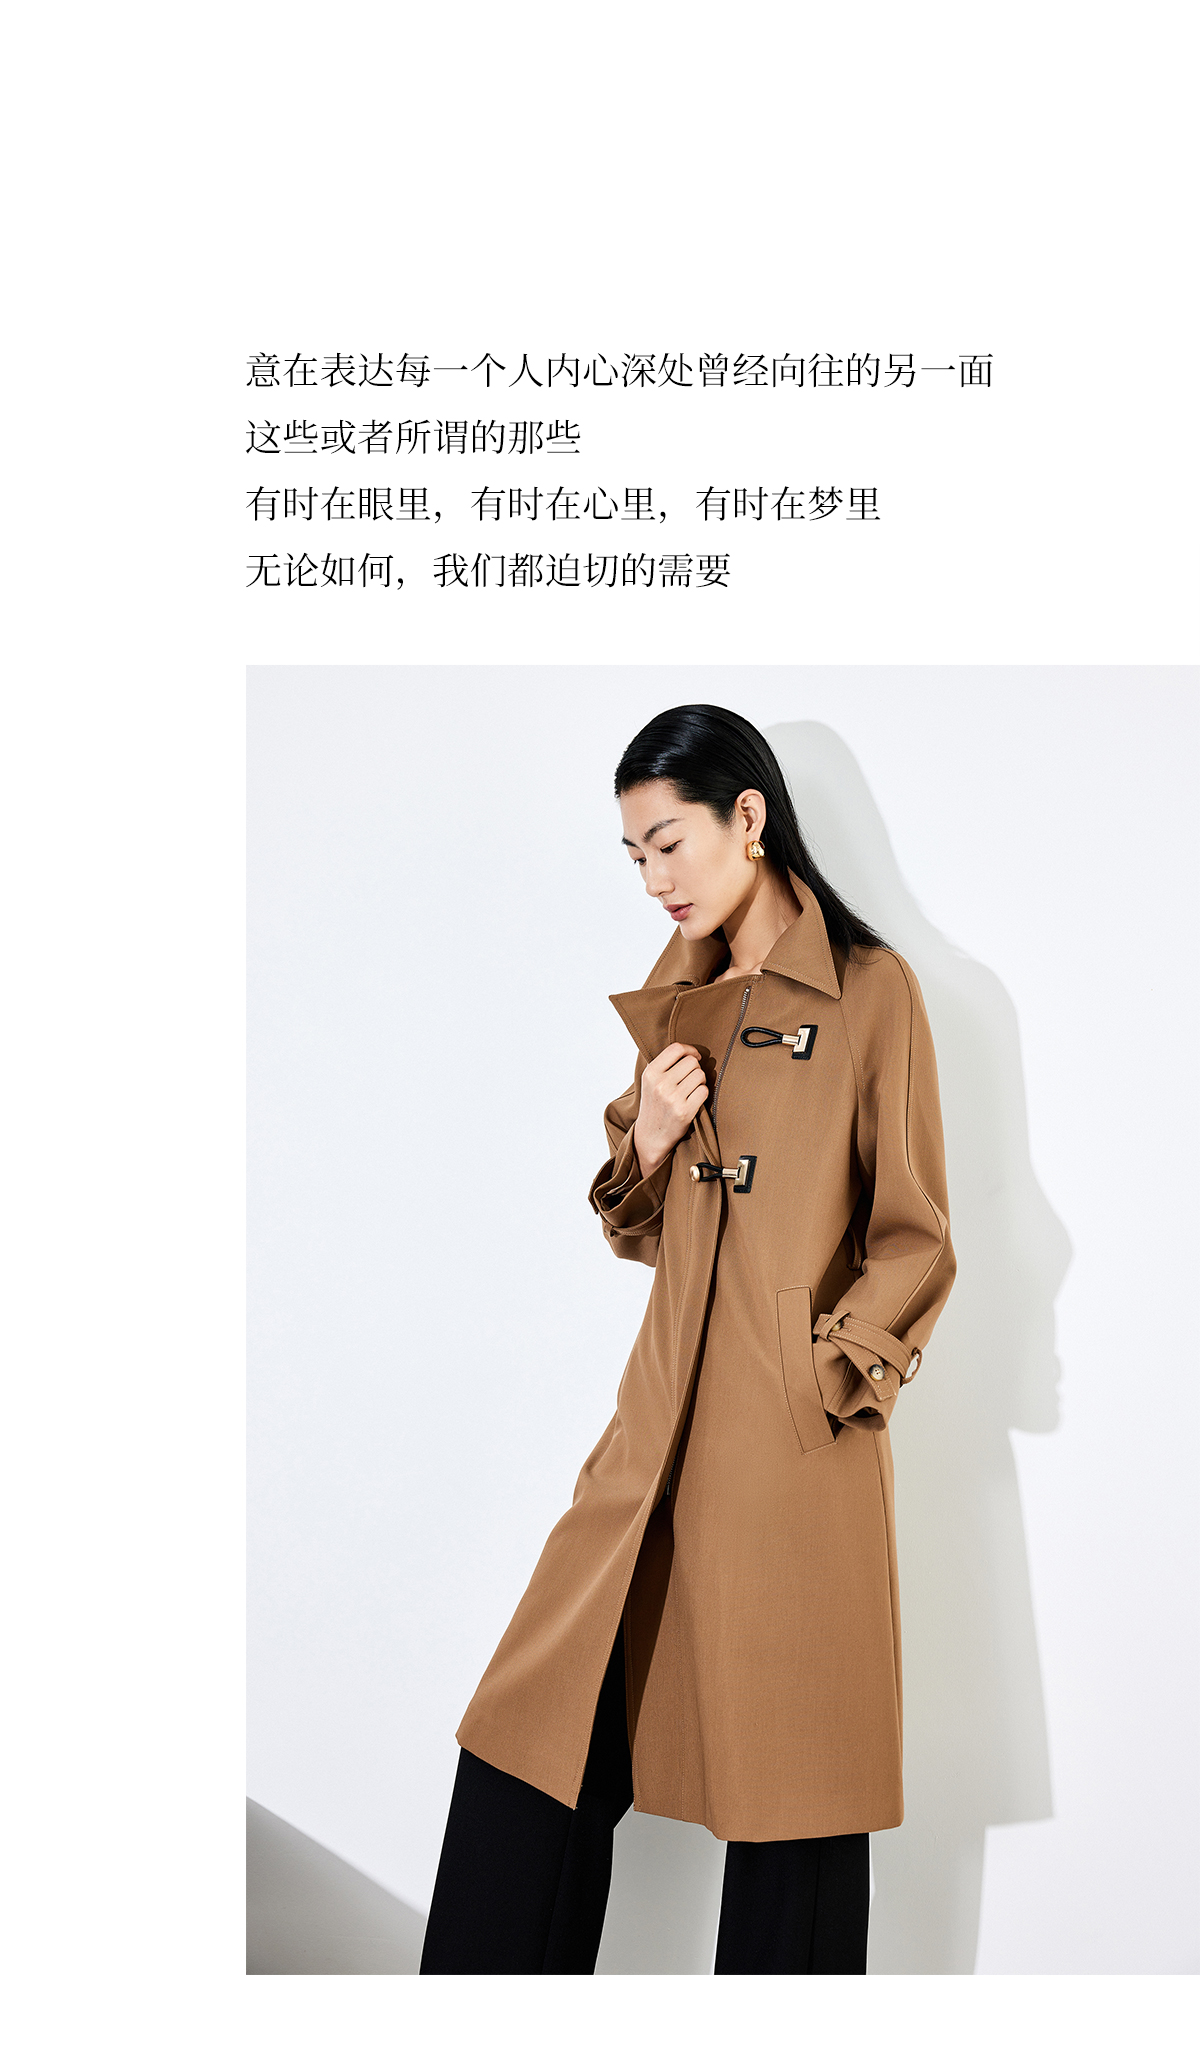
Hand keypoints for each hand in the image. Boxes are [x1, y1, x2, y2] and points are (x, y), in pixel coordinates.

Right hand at [633, 1042, 708, 1177]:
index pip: (676, 1048)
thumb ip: (665, 1064)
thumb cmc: (654, 1104)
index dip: (690, 1050)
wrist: (651, 1135)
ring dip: (700, 1081)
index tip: (694, 1056)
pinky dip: (703, 1094)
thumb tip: (691, 1051)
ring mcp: (672, 1098)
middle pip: (692, 1062)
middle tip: (690, 1079)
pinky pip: (704, 1091)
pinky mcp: (684, 1111)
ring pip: (700, 1075)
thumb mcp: (651, 1081)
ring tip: (691, 1090)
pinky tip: (694, 1100)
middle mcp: (660, 1084)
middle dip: (695, 1068)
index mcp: (650, 1073)